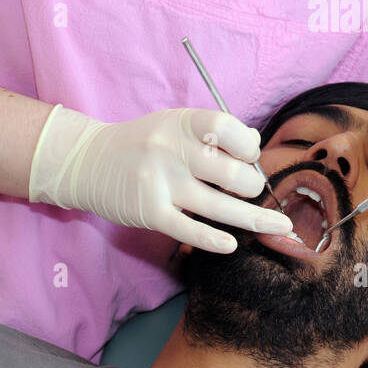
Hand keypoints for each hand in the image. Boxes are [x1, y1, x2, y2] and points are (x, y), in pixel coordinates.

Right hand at [28, 105, 291, 251]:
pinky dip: (215, 240)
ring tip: (279, 228)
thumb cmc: (144, 143)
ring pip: (220, 206)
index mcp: (183, 123)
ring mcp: (161, 183)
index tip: (249, 156)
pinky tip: (232, 244)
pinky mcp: (151, 213)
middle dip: (253, 186)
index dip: (249, 146)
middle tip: (252, 191)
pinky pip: (191, 230)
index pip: (229, 129)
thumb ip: (213, 133)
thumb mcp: (176, 124)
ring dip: (254, 219)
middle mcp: (172, 150)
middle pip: (233, 174)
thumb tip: (255, 146)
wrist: (87, 162)